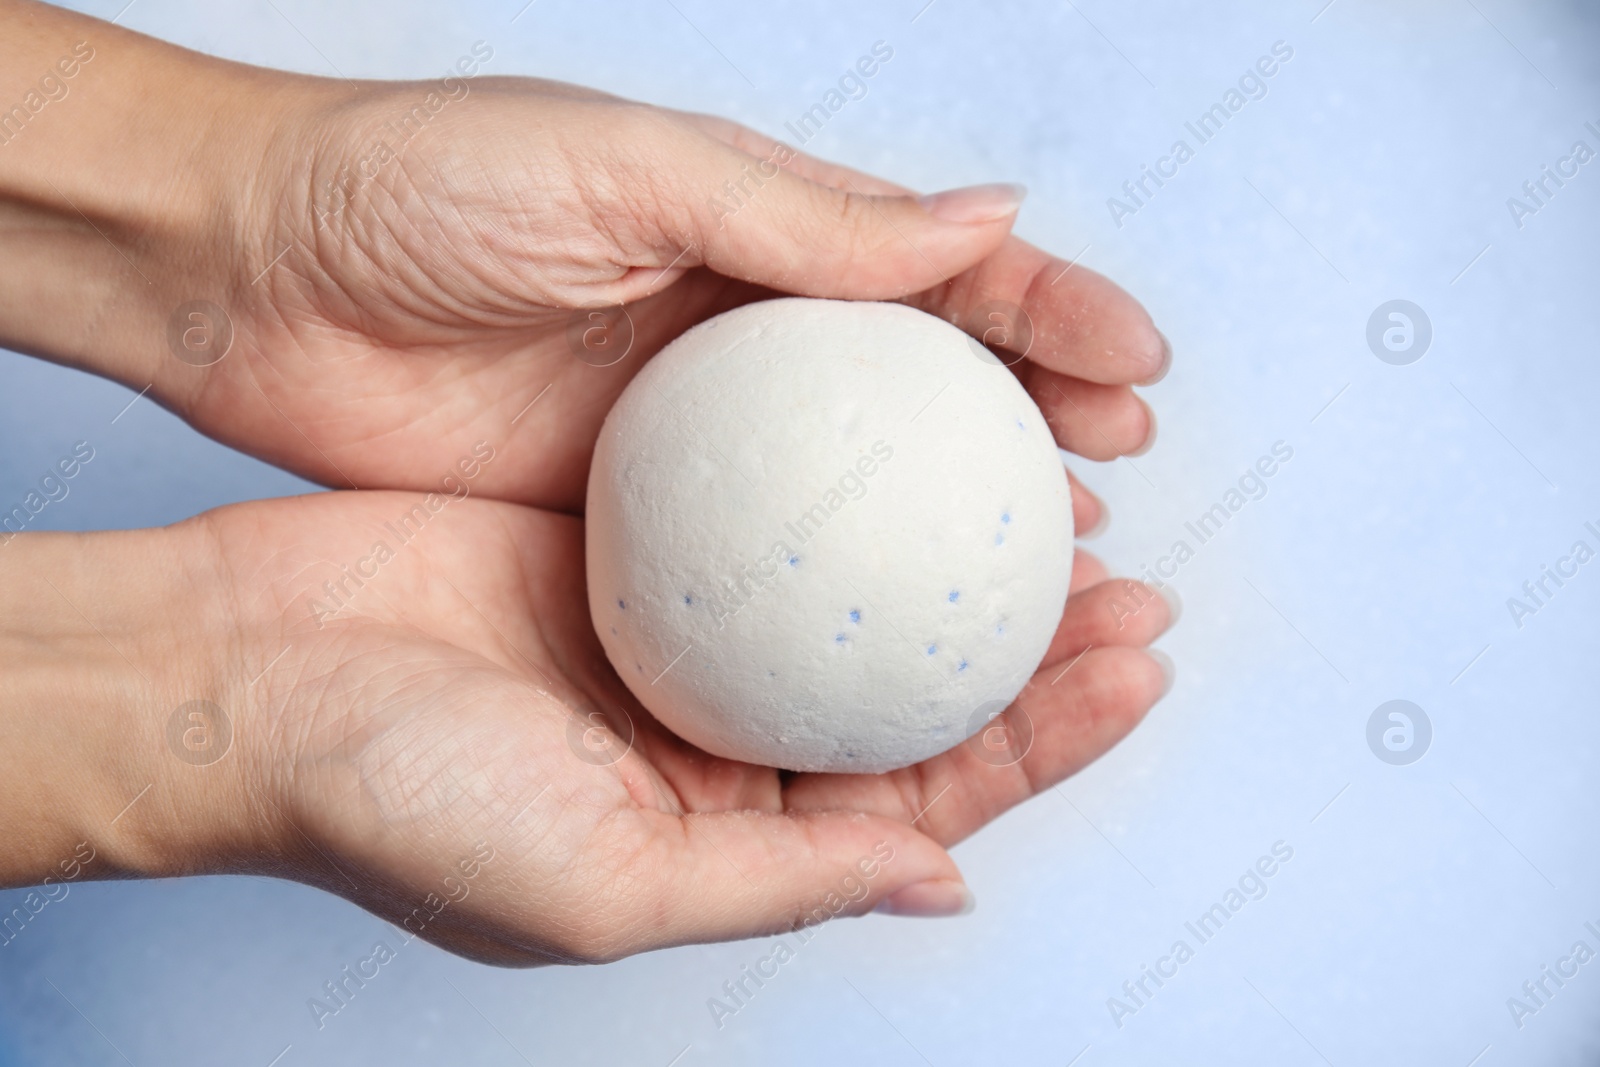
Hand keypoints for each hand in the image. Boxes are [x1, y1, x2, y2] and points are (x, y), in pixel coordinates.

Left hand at [3, 8, 1164, 514]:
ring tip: (1045, 574)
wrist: (251, 274)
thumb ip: (800, 214)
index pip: (941, 275)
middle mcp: (739, 336)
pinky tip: (886, 632)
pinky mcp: (622, 517)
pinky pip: (752, 565)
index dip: (1050, 317)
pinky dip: (830, 596)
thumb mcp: (623, 167)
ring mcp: (687, 437)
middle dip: (1033, 431)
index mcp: (757, 234)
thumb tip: (983, 226)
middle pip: (923, 393)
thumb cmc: (419, 185)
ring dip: (952, 531)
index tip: (1135, 375)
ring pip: (855, 493)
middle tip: (1116, 486)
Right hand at [120, 490, 1171, 961]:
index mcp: (723, 838)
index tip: (1133, 671)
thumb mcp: (602, 883)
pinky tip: (905, 448)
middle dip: (1029, 650)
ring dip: (944, 561)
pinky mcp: (630, 550)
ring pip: (851, 603)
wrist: (239, 674)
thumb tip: (939, 884)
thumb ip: (785, 880)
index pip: (921, 797)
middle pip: (907, 696)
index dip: (1039, 743)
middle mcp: (713, 746)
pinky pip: (765, 519)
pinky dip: (839, 494)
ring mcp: (677, 642)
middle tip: (1132, 582)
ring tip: (1055, 506)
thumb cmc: (390, 800)